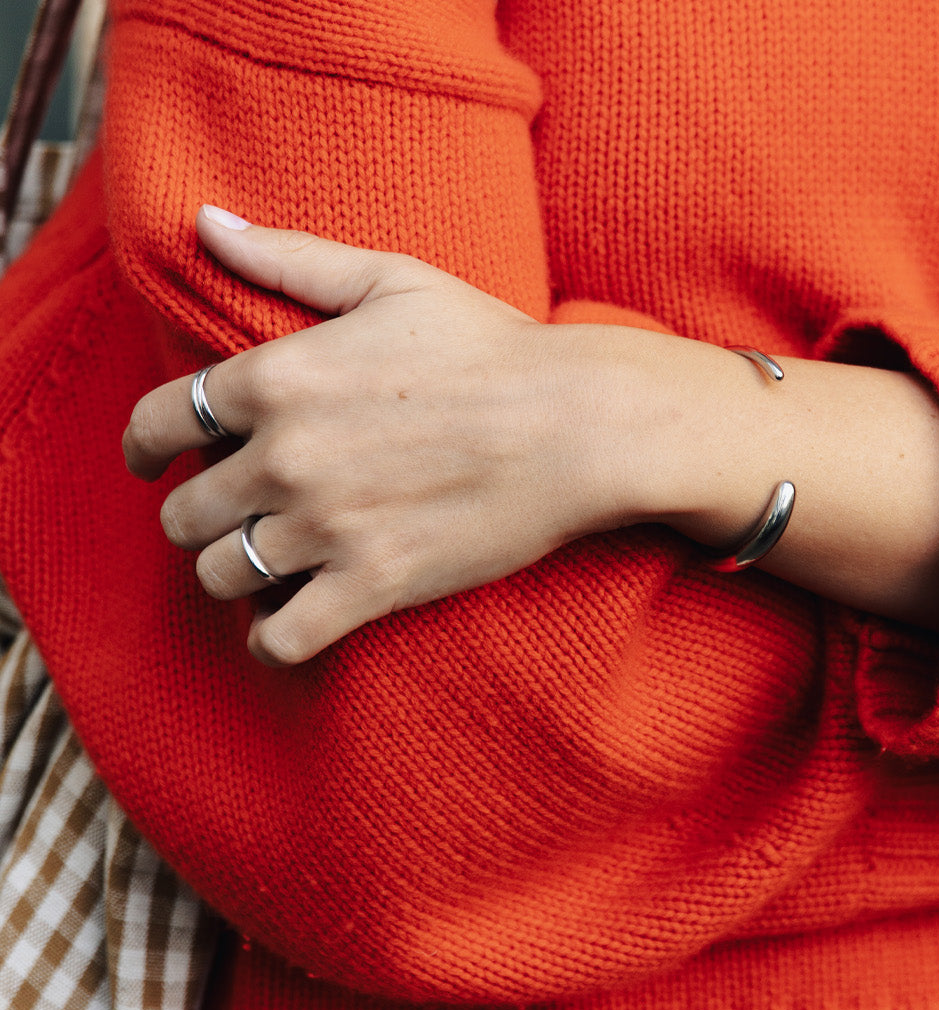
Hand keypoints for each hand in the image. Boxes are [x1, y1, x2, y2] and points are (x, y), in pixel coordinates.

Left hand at [122, 208, 643, 664]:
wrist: (576, 425)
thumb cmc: (489, 346)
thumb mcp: (387, 279)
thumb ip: (287, 256)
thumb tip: (205, 221)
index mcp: (275, 378)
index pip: (156, 424)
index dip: (142, 448)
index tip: (150, 463)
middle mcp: (283, 458)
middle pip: (183, 514)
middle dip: (196, 516)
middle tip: (231, 515)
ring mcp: (325, 529)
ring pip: (220, 576)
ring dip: (230, 573)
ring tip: (261, 565)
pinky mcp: (372, 585)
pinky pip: (281, 638)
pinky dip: (271, 639)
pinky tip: (286, 623)